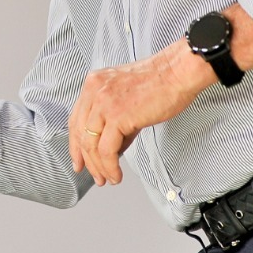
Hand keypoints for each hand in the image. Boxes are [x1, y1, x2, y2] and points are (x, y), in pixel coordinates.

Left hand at [68, 41, 211, 185]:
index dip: (75, 144)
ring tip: (108, 179)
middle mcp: (94, 91)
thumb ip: (115, 121)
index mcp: (94, 84)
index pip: (76, 119)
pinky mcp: (117, 116)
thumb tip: (112, 148)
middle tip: (94, 175)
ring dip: (98, 167)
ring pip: (91, 144)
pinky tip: (116, 174)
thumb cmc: (160, 83)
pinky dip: (110, 166)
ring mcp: (103, 103)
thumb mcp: (126, 97)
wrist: (177, 73)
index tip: (78, 160)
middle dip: (85, 160)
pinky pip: (106, 149)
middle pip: (80, 133)